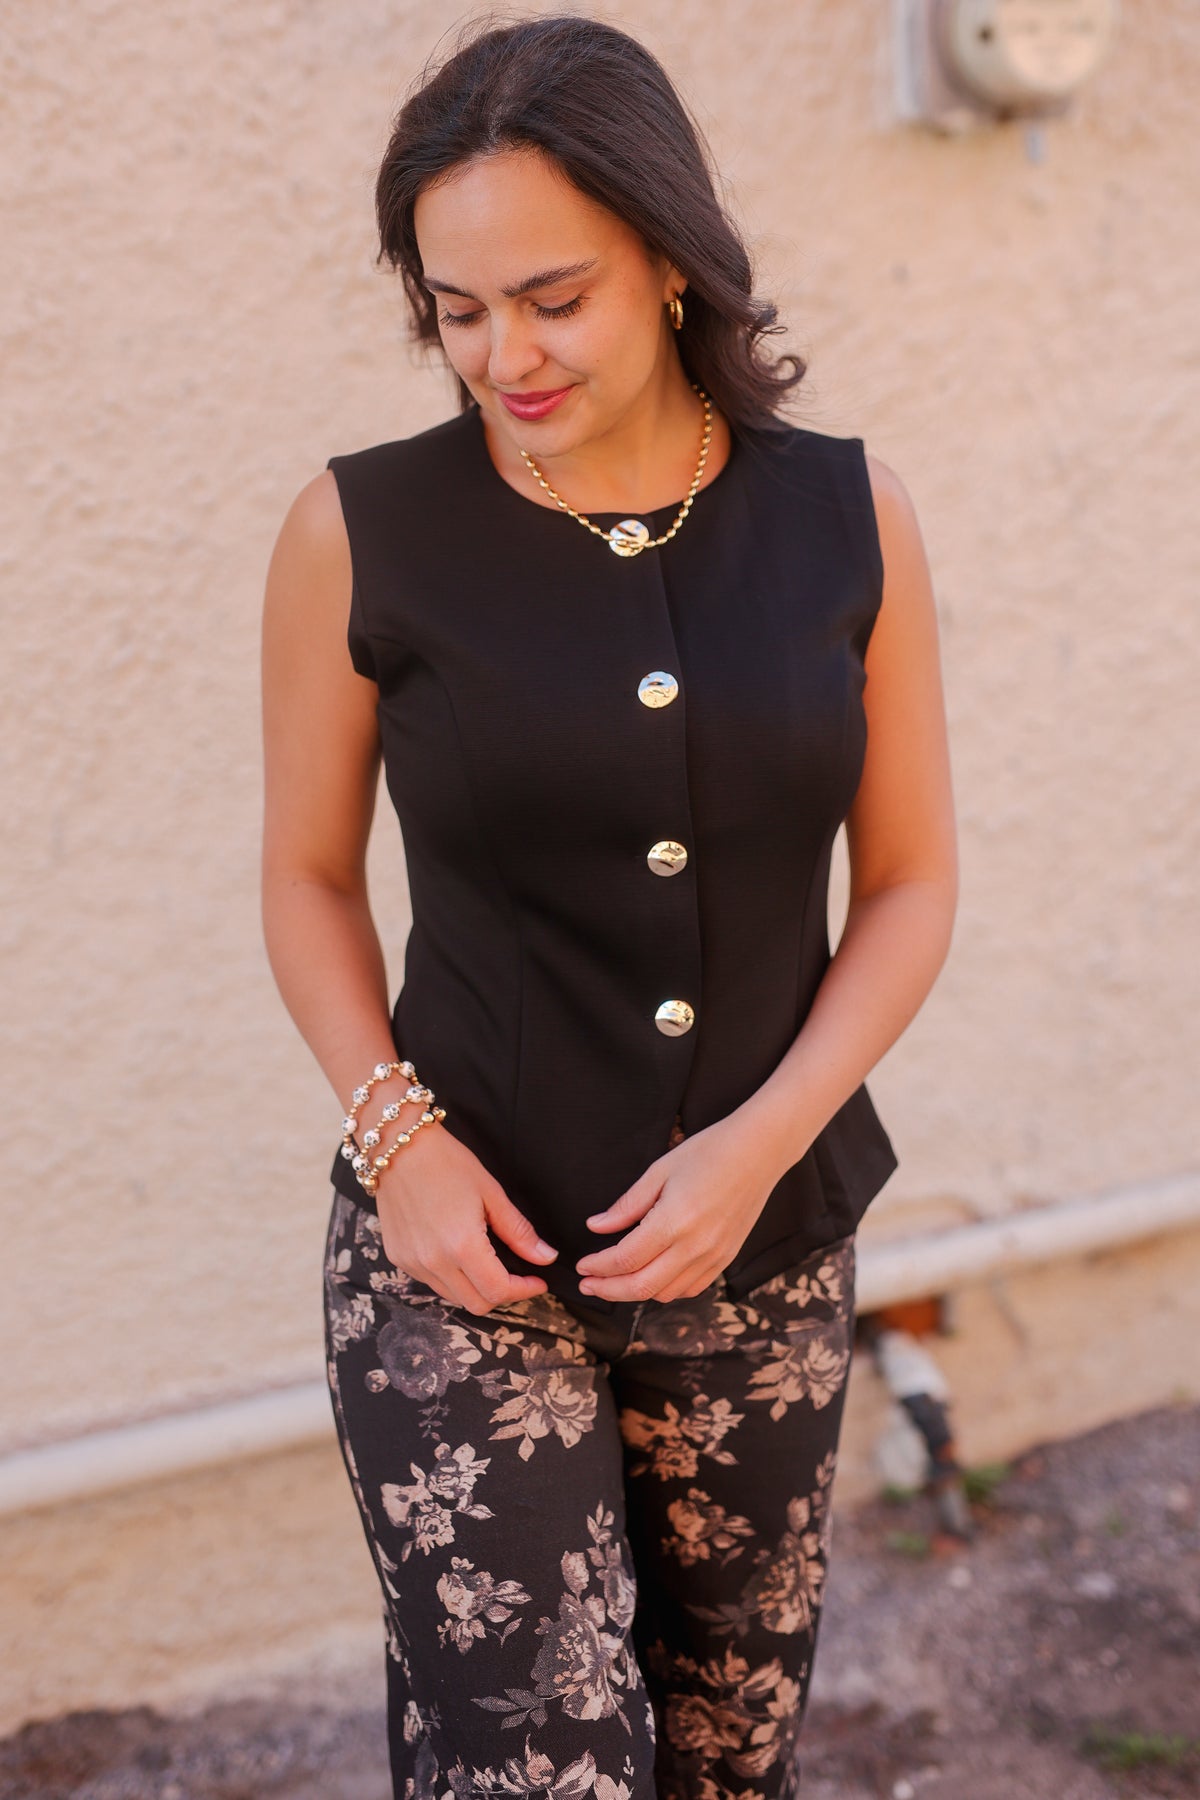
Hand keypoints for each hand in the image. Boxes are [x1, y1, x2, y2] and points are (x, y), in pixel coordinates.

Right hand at [375, 1123, 557, 1314]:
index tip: (537, 1281)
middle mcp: (434, 1261)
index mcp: (462, 1245)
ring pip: (454, 1297)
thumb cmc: (446, 1163)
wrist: (398, 1147)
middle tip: (518, 1277)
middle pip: (477, 1303)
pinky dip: (451, 1278)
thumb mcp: (491, 1193)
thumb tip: (545, 1256)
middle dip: (503, 1295)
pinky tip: (458, 1253)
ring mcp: (412, 1262)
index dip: (524, 1291)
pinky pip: (431, 1282)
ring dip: (476, 1288)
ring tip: (489, 1264)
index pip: (498, 1291)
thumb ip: (518, 1231)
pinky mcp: (397, 1258)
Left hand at [574, 1115, 781, 1302]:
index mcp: (674, 1221)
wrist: (758, 1152)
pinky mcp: (725, 1259)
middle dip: (608, 1290)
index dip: (598, 1267)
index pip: (625, 1259)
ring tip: (615, 1281)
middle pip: (641, 1287)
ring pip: (665, 1293)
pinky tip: (651, 1277)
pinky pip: (690, 1289)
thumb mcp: (659, 1171)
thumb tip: (595, 1227)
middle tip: (587, 1285)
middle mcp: (695, 1246)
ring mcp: (713, 1256)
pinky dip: (665, 1290)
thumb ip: (627, 1205)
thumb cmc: (708, 1152)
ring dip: (635, 1292)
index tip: (582, 1265)